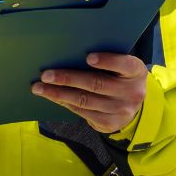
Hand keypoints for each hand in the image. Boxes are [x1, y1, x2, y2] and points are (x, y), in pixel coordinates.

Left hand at [30, 52, 148, 133]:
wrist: (132, 105)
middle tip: (45, 75)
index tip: (88, 57)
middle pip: (96, 84)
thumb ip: (105, 59)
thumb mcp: (120, 65)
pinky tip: (52, 97)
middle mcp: (132, 92)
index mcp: (136, 71)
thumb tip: (68, 52)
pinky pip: (83, 113)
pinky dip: (65, 103)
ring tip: (39, 87)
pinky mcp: (110, 123)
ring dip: (59, 94)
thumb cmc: (119, 76)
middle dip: (67, 79)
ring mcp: (121, 110)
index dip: (107, 61)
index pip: (124, 64)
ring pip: (85, 101)